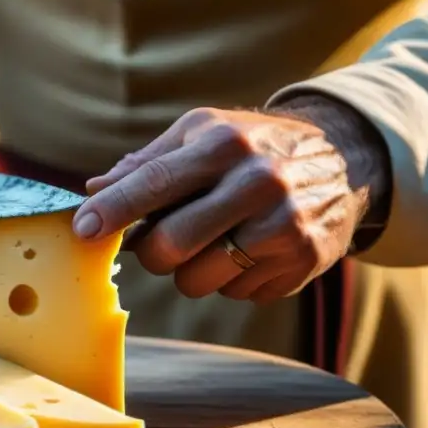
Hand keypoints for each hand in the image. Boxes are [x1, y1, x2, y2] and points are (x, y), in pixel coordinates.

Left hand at [73, 97, 390, 304]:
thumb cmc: (252, 146)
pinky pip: (235, 293)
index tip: (82, 229)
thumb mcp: (203, 134)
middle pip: (170, 246)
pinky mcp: (302, 263)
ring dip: (189, 270)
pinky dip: (230, 279)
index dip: (113, 211)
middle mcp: (259, 184)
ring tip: (211, 241)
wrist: (344, 161)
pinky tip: (248, 249)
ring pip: (197, 281)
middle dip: (151, 251)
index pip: (155, 183)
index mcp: (225, 145)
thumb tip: (92, 192)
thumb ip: (146, 163)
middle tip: (160, 240)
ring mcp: (285, 228)